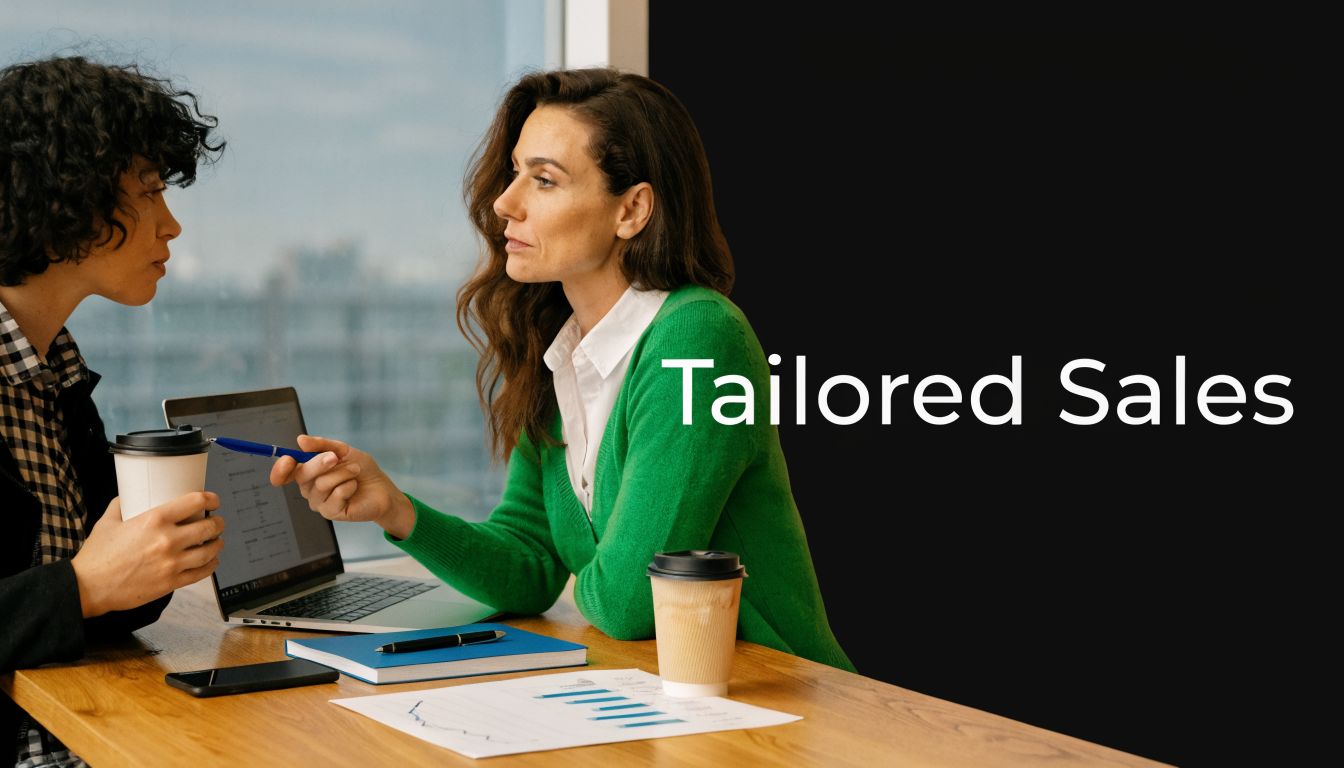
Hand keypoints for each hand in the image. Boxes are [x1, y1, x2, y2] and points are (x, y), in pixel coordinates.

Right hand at [70, 492, 223, 617]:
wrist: (88, 587)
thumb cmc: (96, 555)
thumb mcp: (108, 522)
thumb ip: (121, 505)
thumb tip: (128, 496)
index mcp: (154, 520)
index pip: (194, 502)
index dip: (210, 498)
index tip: (213, 500)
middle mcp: (168, 540)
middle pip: (208, 527)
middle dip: (217, 522)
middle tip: (217, 522)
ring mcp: (172, 563)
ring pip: (209, 550)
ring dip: (217, 544)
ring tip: (217, 541)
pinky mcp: (171, 582)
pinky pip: (201, 572)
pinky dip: (211, 565)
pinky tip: (212, 561)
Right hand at [268, 435, 414, 538]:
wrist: (381, 488)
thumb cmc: (360, 469)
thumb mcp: (343, 450)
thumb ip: (322, 445)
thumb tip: (300, 440)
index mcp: (308, 473)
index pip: (285, 473)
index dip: (280, 468)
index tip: (288, 459)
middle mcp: (309, 489)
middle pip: (302, 475)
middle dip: (319, 463)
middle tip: (336, 457)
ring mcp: (319, 502)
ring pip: (321, 484)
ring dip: (342, 473)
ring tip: (355, 471)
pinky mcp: (331, 513)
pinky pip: (335, 496)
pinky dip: (348, 487)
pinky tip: (354, 487)